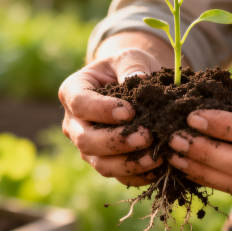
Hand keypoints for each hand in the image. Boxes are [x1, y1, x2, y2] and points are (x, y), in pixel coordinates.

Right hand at [59, 48, 163, 185]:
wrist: (131, 84)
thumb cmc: (127, 66)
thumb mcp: (130, 57)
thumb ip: (132, 65)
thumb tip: (138, 79)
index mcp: (72, 91)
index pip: (80, 104)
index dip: (102, 111)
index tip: (129, 111)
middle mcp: (74, 123)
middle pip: (86, 140)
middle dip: (116, 142)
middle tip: (146, 136)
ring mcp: (87, 146)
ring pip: (100, 163)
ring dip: (128, 163)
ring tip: (156, 157)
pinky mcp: (104, 161)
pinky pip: (118, 175)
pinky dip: (137, 175)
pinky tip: (158, 168)